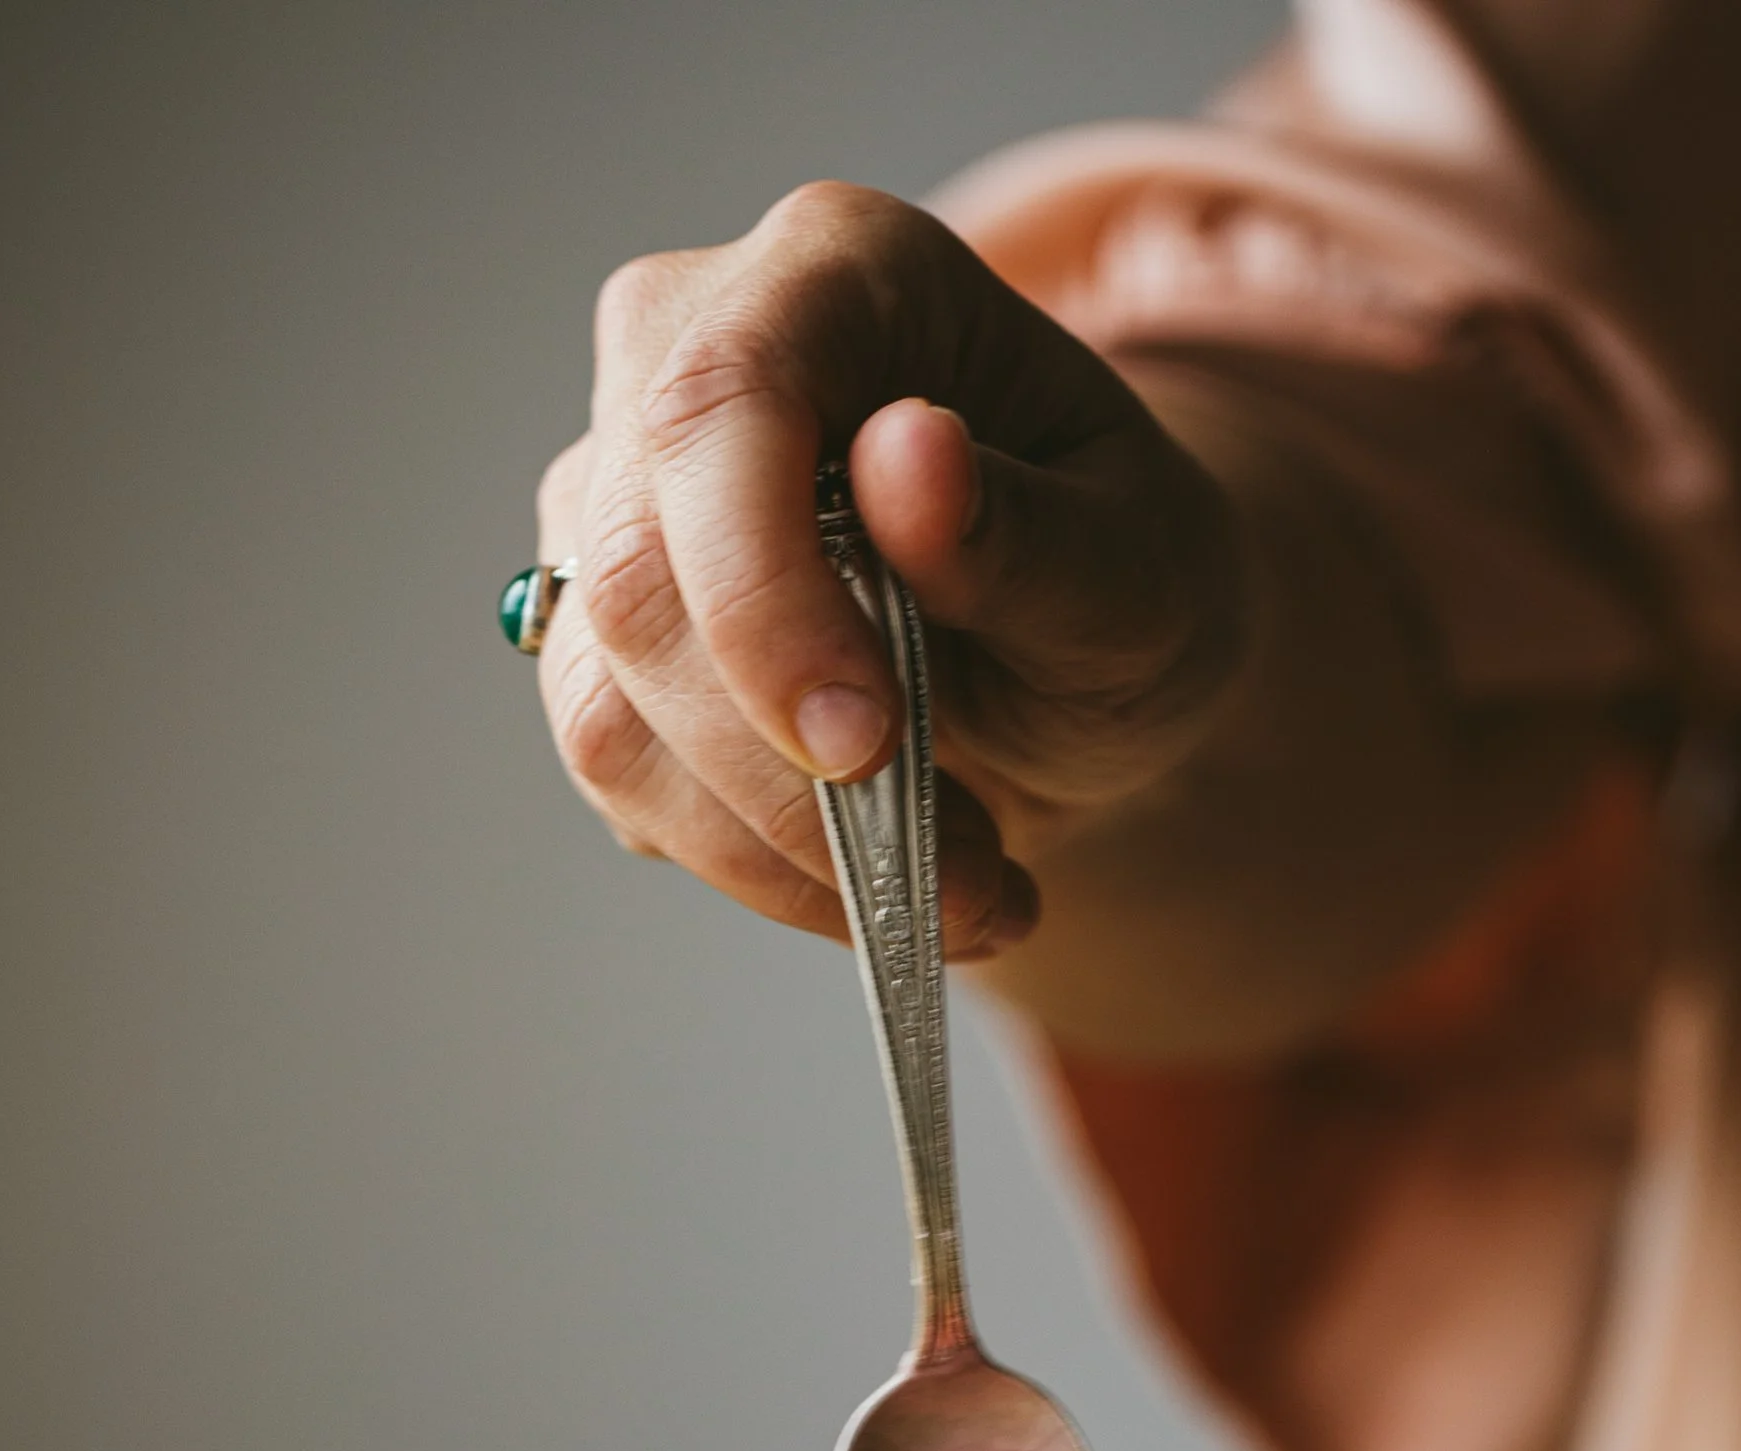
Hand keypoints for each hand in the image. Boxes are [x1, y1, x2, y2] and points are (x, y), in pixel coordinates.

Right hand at [532, 183, 1243, 964]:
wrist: (1079, 655)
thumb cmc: (1120, 570)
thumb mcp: (1142, 564)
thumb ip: (1034, 528)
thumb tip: (907, 460)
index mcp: (837, 271)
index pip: (718, 408)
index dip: (761, 595)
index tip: (863, 745)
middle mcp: (684, 356)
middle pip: (639, 581)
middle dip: (784, 770)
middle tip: (958, 866)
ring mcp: (619, 498)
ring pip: (611, 707)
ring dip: (782, 849)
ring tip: (958, 889)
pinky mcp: (597, 633)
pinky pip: (626, 779)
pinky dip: (758, 866)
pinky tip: (881, 880)